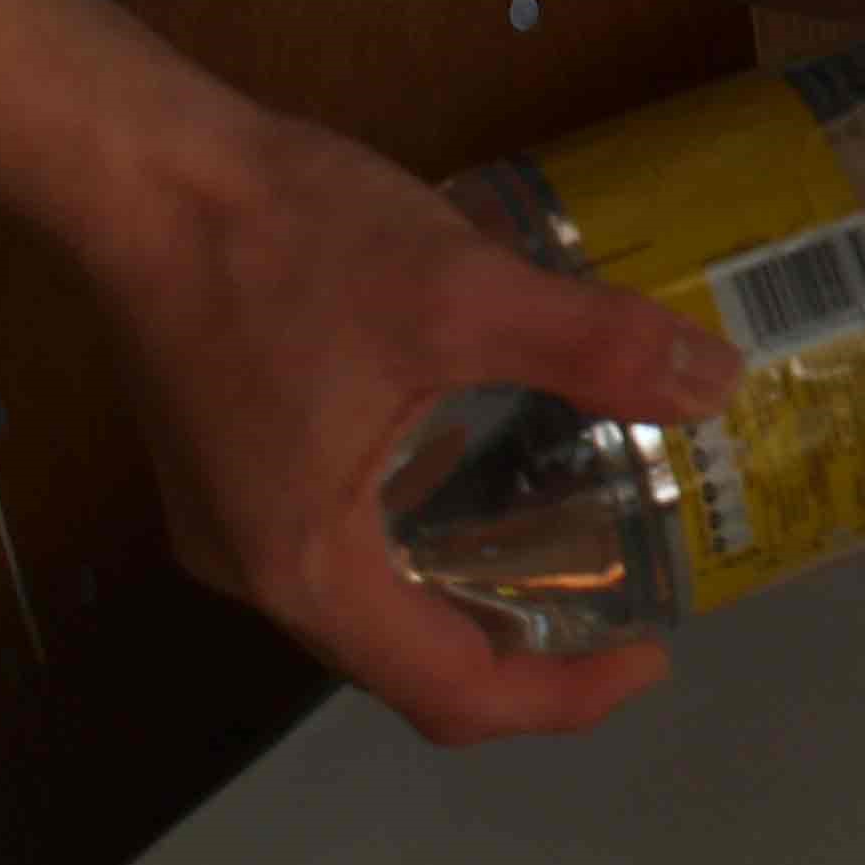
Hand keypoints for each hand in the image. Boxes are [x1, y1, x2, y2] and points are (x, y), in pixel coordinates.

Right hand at [83, 88, 744, 744]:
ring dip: (469, 586)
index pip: (448, 696)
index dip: (562, 697)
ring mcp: (229, 516)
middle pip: (407, 661)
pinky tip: (484, 450)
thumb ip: (594, 347)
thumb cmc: (294, 243)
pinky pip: (338, 535)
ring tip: (574, 532)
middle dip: (525, 648)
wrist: (146, 168)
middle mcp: (255, 569)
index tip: (651, 651)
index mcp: (307, 567)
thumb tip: (718, 386)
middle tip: (626, 597)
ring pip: (369, 598)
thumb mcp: (467, 292)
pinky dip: (420, 527)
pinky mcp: (224, 458)